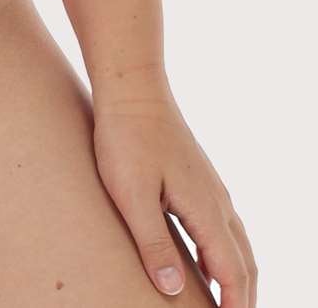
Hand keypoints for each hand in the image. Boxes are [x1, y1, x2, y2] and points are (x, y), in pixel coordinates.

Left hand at [91, 77, 255, 304]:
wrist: (130, 85)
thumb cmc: (126, 137)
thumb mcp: (132, 194)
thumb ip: (153, 243)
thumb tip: (175, 290)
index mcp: (206, 209)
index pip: (233, 273)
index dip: (236, 307)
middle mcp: (216, 200)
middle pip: (244, 261)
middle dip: (244, 296)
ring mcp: (209, 185)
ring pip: (236, 242)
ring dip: (236, 275)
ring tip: (226, 301)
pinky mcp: (196, 175)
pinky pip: (221, 224)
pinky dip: (222, 252)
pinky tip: (203, 259)